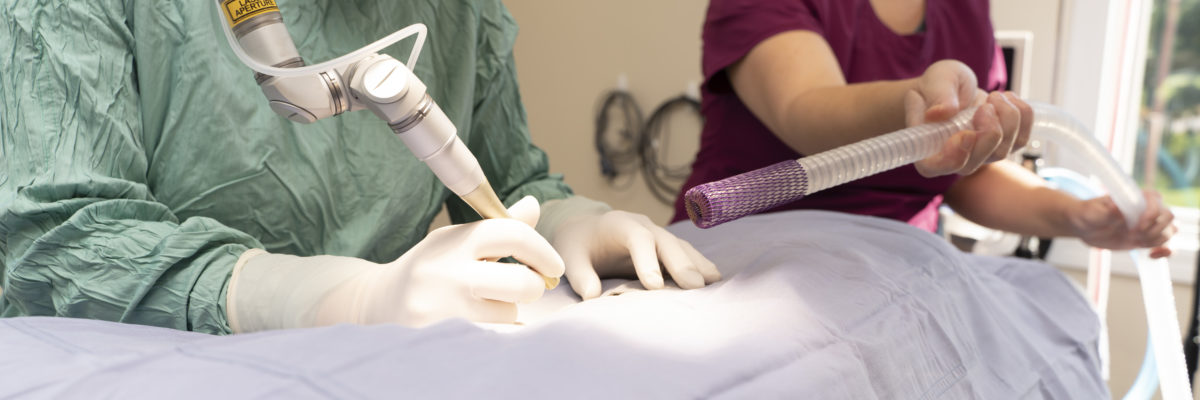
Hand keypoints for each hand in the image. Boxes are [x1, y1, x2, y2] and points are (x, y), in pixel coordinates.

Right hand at [227, 196, 564, 331]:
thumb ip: (498, 228)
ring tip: (486, 307)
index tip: (554, 266)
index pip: (512, 235)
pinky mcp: (437, 337)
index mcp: (457, 240)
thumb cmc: (429, 269)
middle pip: (521, 283)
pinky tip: (475, 324)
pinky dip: (492, 333)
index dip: (543, 250)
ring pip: (508, 315)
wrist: (375, 304)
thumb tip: (534, 206)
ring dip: (507, 313)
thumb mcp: (456, 241)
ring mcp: (442, 308)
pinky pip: (490, 338)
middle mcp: (449, 272)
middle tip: (529, 288)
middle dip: (534, 287)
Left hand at [550, 209, 720, 298]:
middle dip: (681, 263)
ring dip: (697, 263)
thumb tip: (592, 296)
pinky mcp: (664, 247)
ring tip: (714, 282)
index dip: (647, 260)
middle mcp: (643, 225)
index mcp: (619, 224)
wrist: (584, 229)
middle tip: (695, 286)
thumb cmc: (577, 244)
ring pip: (680, 246)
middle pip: (666, 241)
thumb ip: (580, 275)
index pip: (637, 238)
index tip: (653, 285)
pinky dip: (698, 265)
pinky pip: (684, 254)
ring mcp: (657, 234)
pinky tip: (714, 280)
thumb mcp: (569, 257)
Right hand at [906, 60, 1032, 176]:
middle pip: (974, 164)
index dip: (952, 157)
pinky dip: (1022, 116)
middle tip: (986, 105)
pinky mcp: (1001, 145)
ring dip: (1006, 119)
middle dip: (988, 133)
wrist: (953, 87)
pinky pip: (1022, 139)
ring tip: (994, 97)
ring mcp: (979, 155)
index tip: (966, 134)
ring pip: (1002, 151)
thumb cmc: (937, 86)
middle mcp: (952, 157)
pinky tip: (1007, 99)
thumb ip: (938, 95)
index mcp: (926, 147)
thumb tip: (940, 112)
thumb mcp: (936, 79)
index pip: (934, 167)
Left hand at [1067, 190, 1175, 257]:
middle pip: (1169, 217)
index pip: (1157, 202)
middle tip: (1132, 235)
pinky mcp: (1146, 238)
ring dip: (1156, 241)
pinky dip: (1165, 252)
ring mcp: (1149, 225)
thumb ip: (1108, 211)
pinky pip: (1166, 245)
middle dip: (1154, 230)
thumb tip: (1118, 208)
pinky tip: (1152, 255)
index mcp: (1137, 197)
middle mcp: (1147, 209)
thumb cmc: (1089, 213)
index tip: (1136, 227)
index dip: (1151, 216)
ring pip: (1170, 232)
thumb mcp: (1094, 211)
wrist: (1084, 226)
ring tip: (1136, 242)